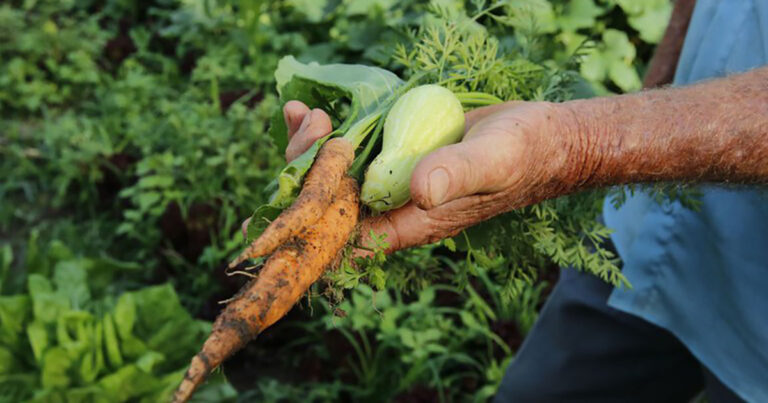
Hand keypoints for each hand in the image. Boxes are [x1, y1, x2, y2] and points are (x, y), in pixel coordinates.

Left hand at [244, 99, 575, 253]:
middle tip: (313, 125)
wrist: (541, 138)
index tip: (305, 173)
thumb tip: (419, 189)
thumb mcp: (493, 161)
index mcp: (412, 224)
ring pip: (332, 176)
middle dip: (306, 168)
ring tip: (302, 112)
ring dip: (309, 148)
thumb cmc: (522, 154)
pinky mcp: (394, 154)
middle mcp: (394, 207)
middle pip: (329, 203)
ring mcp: (392, 180)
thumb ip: (458, 175)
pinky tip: (306, 110)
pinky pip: (349, 150)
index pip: (346, 234)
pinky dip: (325, 133)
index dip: (314, 212)